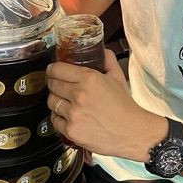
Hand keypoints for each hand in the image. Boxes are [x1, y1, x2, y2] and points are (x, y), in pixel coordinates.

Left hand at [46, 50, 167, 161]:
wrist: (131, 132)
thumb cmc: (124, 105)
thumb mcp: (117, 76)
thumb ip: (107, 59)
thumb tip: (100, 50)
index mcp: (88, 78)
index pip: (57, 69)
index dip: (53, 69)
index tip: (53, 71)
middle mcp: (78, 94)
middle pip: (52, 85)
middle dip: (54, 84)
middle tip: (60, 86)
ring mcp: (73, 114)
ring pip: (51, 102)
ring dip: (56, 101)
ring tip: (65, 102)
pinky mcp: (71, 131)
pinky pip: (54, 120)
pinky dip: (59, 118)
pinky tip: (68, 116)